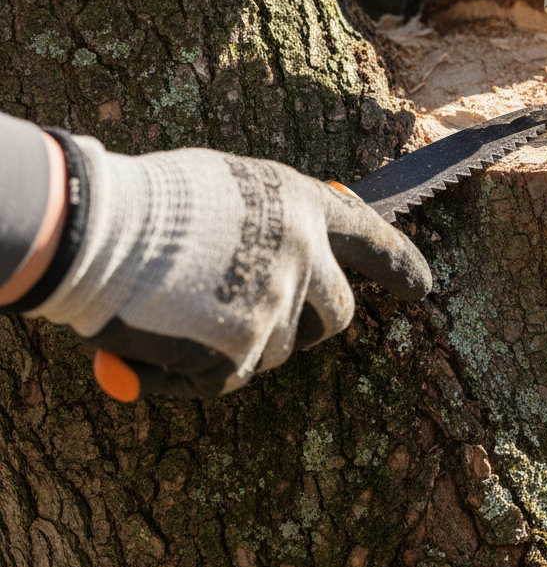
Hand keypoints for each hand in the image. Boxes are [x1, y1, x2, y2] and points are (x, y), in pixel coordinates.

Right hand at [25, 136, 430, 398]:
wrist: (102, 228)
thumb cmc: (156, 199)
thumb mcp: (235, 187)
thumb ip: (273, 221)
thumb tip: (289, 250)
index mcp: (305, 208)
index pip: (373, 239)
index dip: (401, 265)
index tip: (423, 288)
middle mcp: (306, 257)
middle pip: (337, 316)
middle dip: (309, 322)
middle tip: (259, 314)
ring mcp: (277, 307)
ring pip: (281, 350)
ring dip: (243, 342)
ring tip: (186, 307)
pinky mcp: (240, 353)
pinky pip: (227, 379)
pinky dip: (193, 371)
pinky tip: (159, 335)